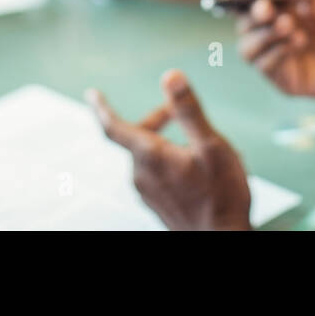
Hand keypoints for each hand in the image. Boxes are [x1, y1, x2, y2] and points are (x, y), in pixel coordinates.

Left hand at [88, 70, 251, 230]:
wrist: (222, 240)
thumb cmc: (221, 196)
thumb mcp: (211, 146)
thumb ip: (189, 110)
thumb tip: (171, 76)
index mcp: (150, 157)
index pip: (113, 127)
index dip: (101, 108)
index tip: (92, 94)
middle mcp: (141, 175)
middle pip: (138, 137)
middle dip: (158, 119)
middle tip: (181, 114)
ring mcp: (147, 192)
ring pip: (148, 155)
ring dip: (167, 141)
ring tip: (199, 146)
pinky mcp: (156, 203)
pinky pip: (155, 172)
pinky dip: (169, 160)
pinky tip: (196, 168)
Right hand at [229, 0, 314, 97]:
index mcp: (281, 9)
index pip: (247, 4)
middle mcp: (276, 33)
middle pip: (242, 25)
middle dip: (252, 14)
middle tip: (270, 10)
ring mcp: (280, 58)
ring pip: (246, 49)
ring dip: (262, 34)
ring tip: (290, 27)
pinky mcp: (288, 79)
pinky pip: (264, 67)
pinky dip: (273, 52)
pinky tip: (297, 43)